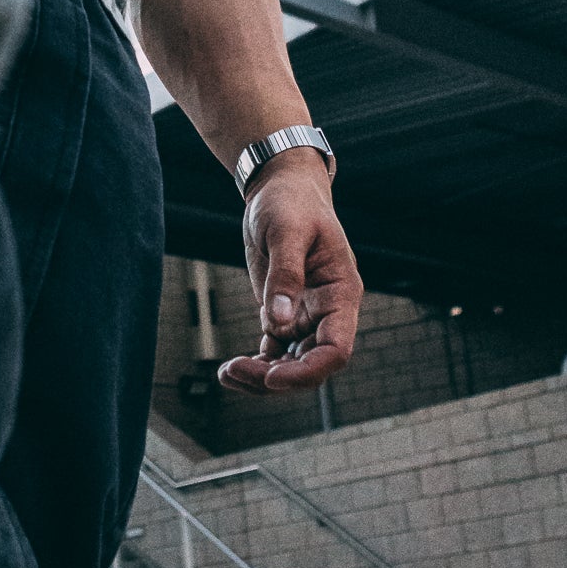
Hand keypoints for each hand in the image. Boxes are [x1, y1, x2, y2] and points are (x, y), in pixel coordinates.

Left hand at [218, 149, 362, 393]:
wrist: (280, 188)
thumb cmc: (291, 203)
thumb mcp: (286, 231)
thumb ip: (285, 274)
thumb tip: (277, 323)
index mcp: (340, 294)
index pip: (337, 349)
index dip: (308, 371)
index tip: (272, 377)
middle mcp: (327, 312)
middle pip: (310, 364)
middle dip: (275, 378)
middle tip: (234, 372)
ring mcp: (304, 316)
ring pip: (289, 364)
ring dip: (261, 377)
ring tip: (226, 375)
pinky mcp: (280, 314)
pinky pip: (273, 352)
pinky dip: (255, 365)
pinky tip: (229, 369)